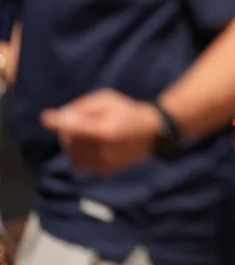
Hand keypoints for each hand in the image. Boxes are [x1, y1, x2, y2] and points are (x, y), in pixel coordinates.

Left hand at [40, 89, 162, 174]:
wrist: (152, 132)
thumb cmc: (128, 111)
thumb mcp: (108, 99)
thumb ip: (84, 106)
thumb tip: (61, 117)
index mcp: (110, 131)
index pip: (79, 127)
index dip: (61, 122)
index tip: (46, 117)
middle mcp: (106, 150)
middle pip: (72, 141)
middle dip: (68, 129)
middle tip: (78, 120)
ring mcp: (105, 164)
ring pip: (73, 154)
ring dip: (71, 142)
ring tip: (84, 132)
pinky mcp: (104, 171)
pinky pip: (79, 162)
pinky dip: (77, 152)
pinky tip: (87, 143)